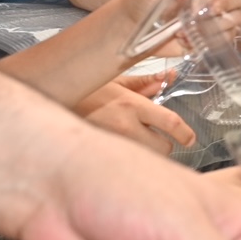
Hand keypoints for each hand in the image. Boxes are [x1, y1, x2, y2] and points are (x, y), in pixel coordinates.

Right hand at [77, 81, 196, 153]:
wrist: (50, 103)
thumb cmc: (83, 90)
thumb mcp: (116, 81)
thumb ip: (145, 83)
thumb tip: (169, 77)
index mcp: (130, 105)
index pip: (169, 123)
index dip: (185, 133)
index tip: (190, 138)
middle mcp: (124, 127)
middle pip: (162, 148)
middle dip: (165, 145)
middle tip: (160, 139)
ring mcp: (112, 144)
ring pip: (146, 159)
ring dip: (147, 153)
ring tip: (136, 142)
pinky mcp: (102, 155)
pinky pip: (125, 162)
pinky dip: (128, 159)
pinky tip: (120, 150)